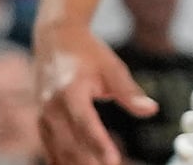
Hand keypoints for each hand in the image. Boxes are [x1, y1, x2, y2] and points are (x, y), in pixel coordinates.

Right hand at [35, 23, 156, 164]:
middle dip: (90, 162)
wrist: (55, 39)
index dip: (99, 145)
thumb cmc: (87, 52)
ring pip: (58, 150)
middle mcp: (52, 107)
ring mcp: (43, 116)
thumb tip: (151, 109)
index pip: (85, 124)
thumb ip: (130, 91)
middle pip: (71, 143)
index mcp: (70, 91)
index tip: (113, 161)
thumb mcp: (112, 67)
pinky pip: (50, 148)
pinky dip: (62, 161)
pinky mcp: (41, 121)